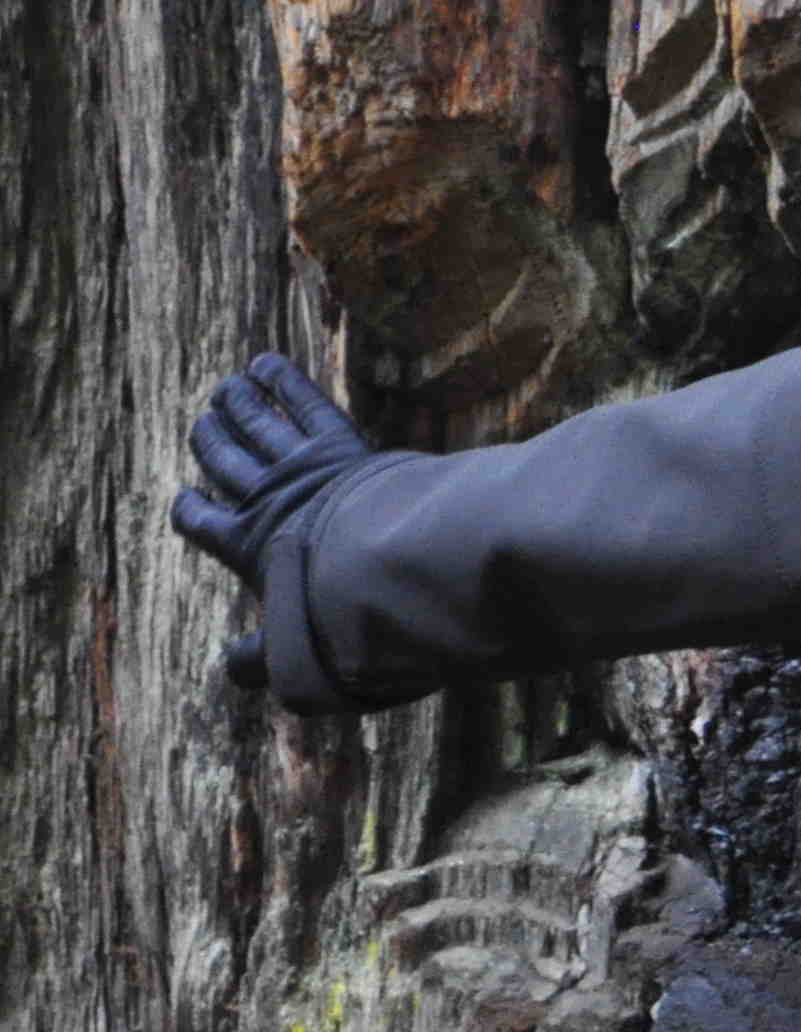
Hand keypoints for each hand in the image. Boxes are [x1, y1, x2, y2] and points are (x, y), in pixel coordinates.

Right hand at [169, 353, 380, 693]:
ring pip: (256, 427)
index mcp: (247, 546)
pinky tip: (266, 362)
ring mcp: (300, 467)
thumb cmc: (341, 615)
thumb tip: (230, 669)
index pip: (201, 522)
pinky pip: (305, 403)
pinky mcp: (339, 443)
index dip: (191, 509)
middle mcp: (265, 500)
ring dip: (239, 405)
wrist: (384, 568)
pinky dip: (283, 381)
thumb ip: (262, 661)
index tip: (185, 499)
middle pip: (225, 461)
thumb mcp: (296, 654)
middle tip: (203, 420)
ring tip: (226, 387)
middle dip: (212, 440)